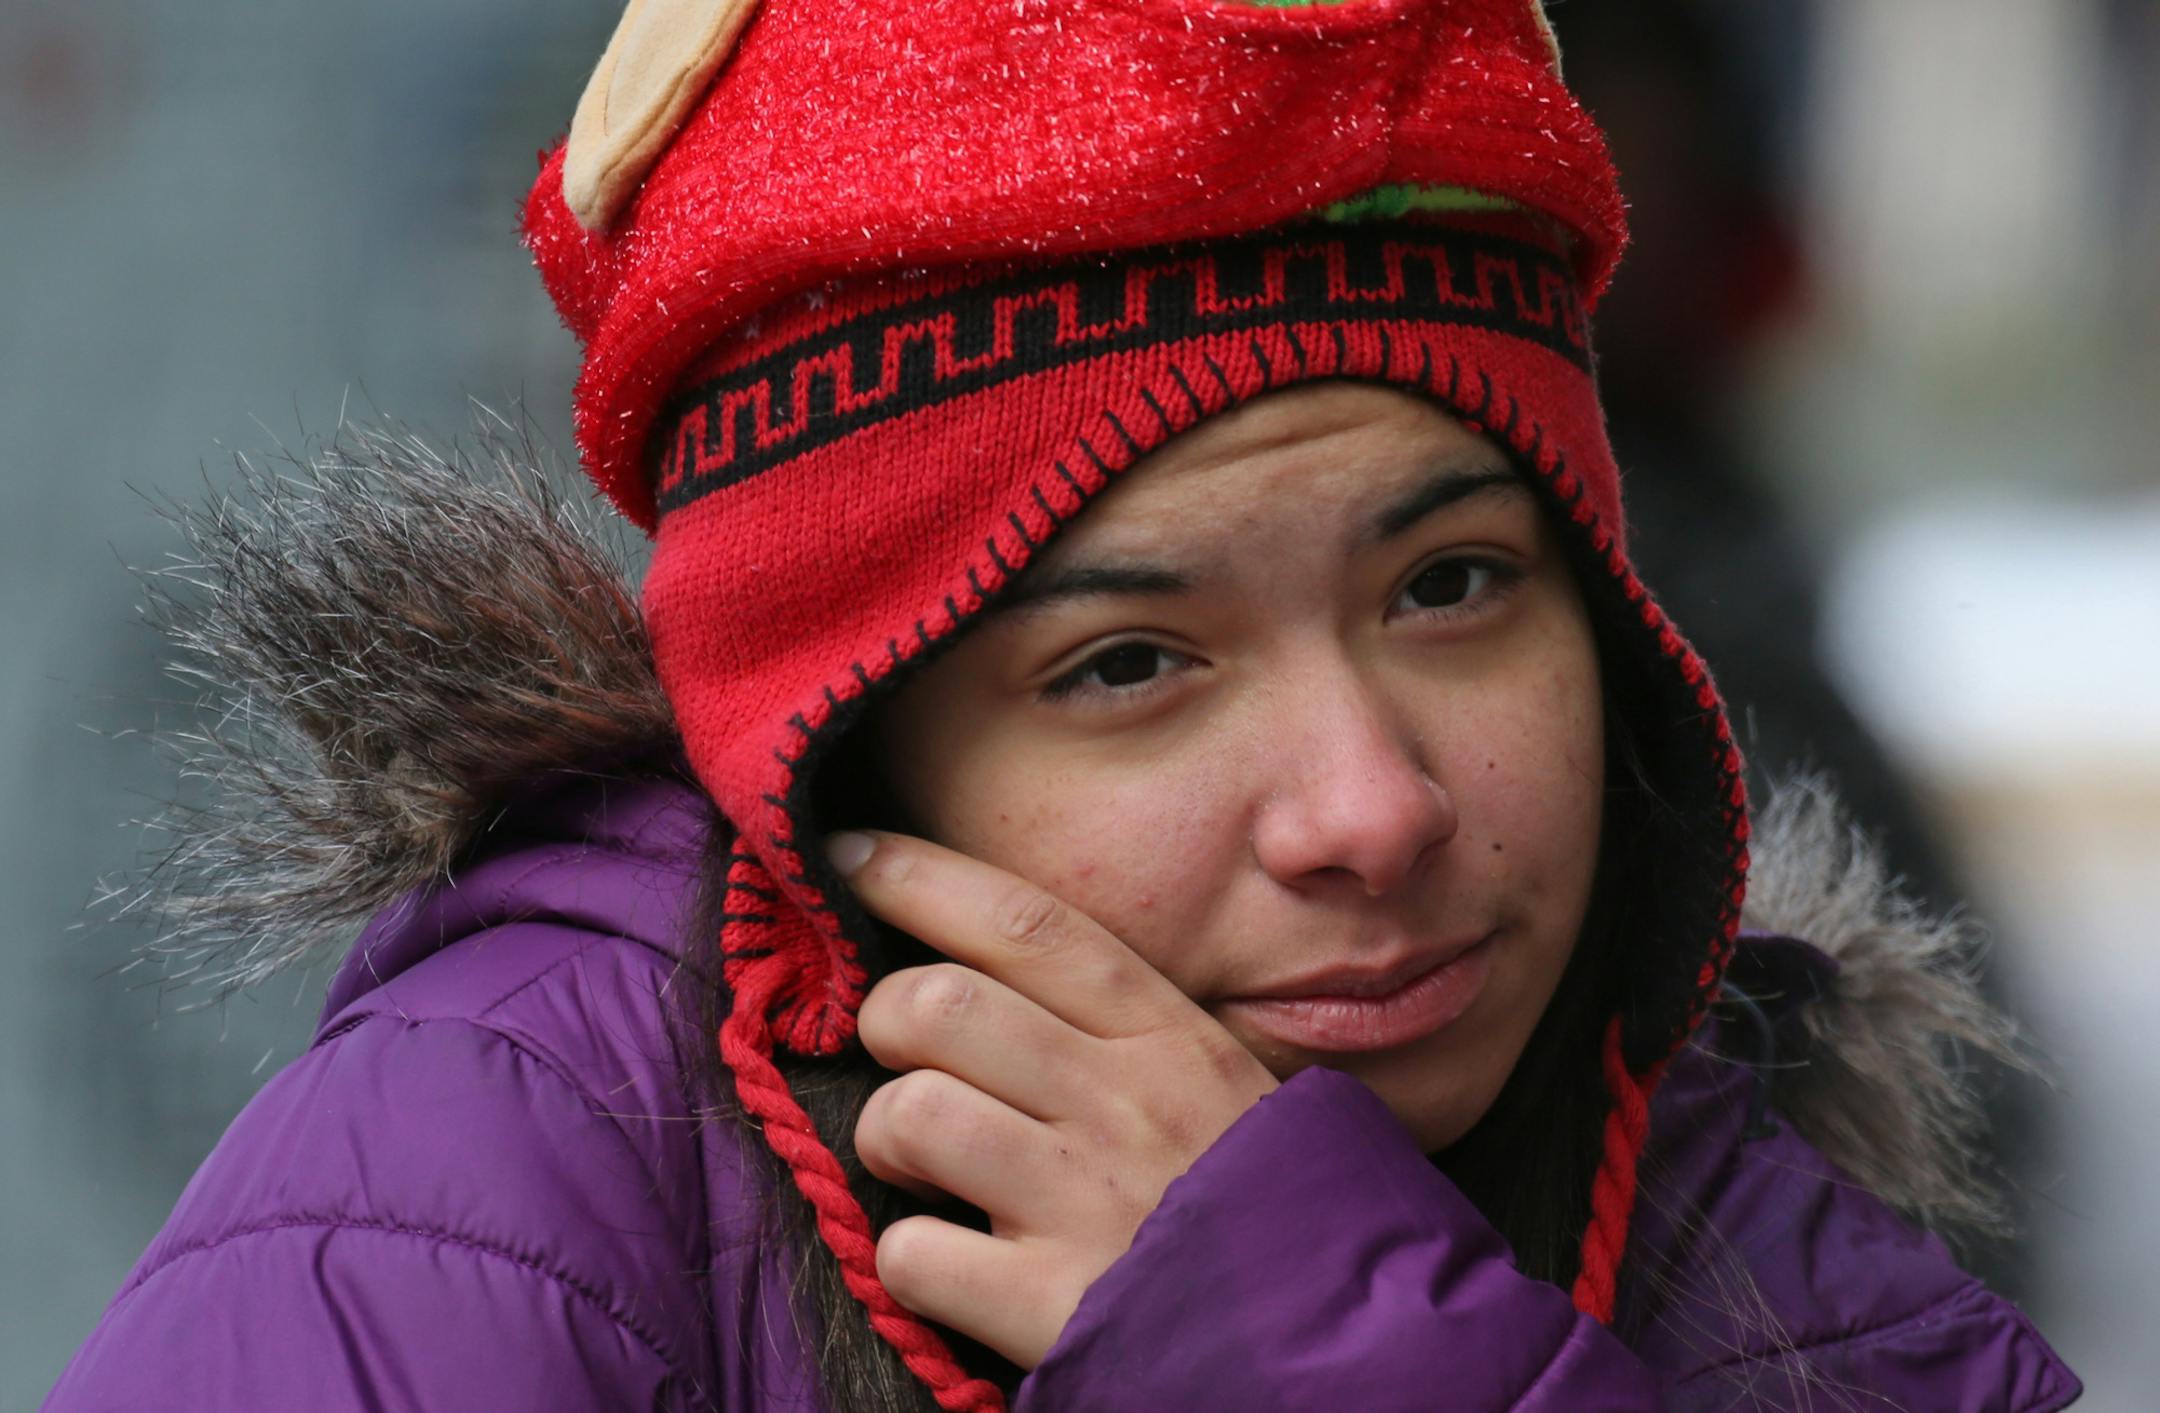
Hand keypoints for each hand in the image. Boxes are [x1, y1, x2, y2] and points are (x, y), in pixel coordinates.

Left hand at [832, 828, 1279, 1370]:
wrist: (1339, 1344)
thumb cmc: (1257, 1206)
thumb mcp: (1214, 1088)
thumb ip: (1115, 1031)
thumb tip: (983, 973)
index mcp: (1168, 1037)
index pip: (1029, 924)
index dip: (923, 877)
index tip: (850, 856)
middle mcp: (1124, 1102)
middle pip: (941, 1004)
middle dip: (886, 1021)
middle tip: (903, 1059)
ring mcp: (1085, 1200)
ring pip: (913, 1112)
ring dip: (889, 1138)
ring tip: (923, 1166)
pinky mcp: (1050, 1302)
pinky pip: (913, 1251)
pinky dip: (912, 1259)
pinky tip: (954, 1263)